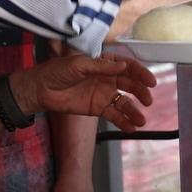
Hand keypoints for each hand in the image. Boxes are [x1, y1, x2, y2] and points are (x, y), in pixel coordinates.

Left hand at [10, 54, 154, 130]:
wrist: (41, 89)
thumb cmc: (58, 71)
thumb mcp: (79, 65)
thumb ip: (101, 67)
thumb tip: (123, 66)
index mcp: (105, 64)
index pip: (127, 67)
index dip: (140, 73)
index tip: (150, 82)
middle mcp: (108, 78)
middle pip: (130, 85)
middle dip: (141, 92)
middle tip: (148, 100)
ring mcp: (104, 94)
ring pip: (124, 102)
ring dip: (134, 110)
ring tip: (141, 120)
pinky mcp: (98, 109)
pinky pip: (114, 115)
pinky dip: (123, 121)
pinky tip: (131, 127)